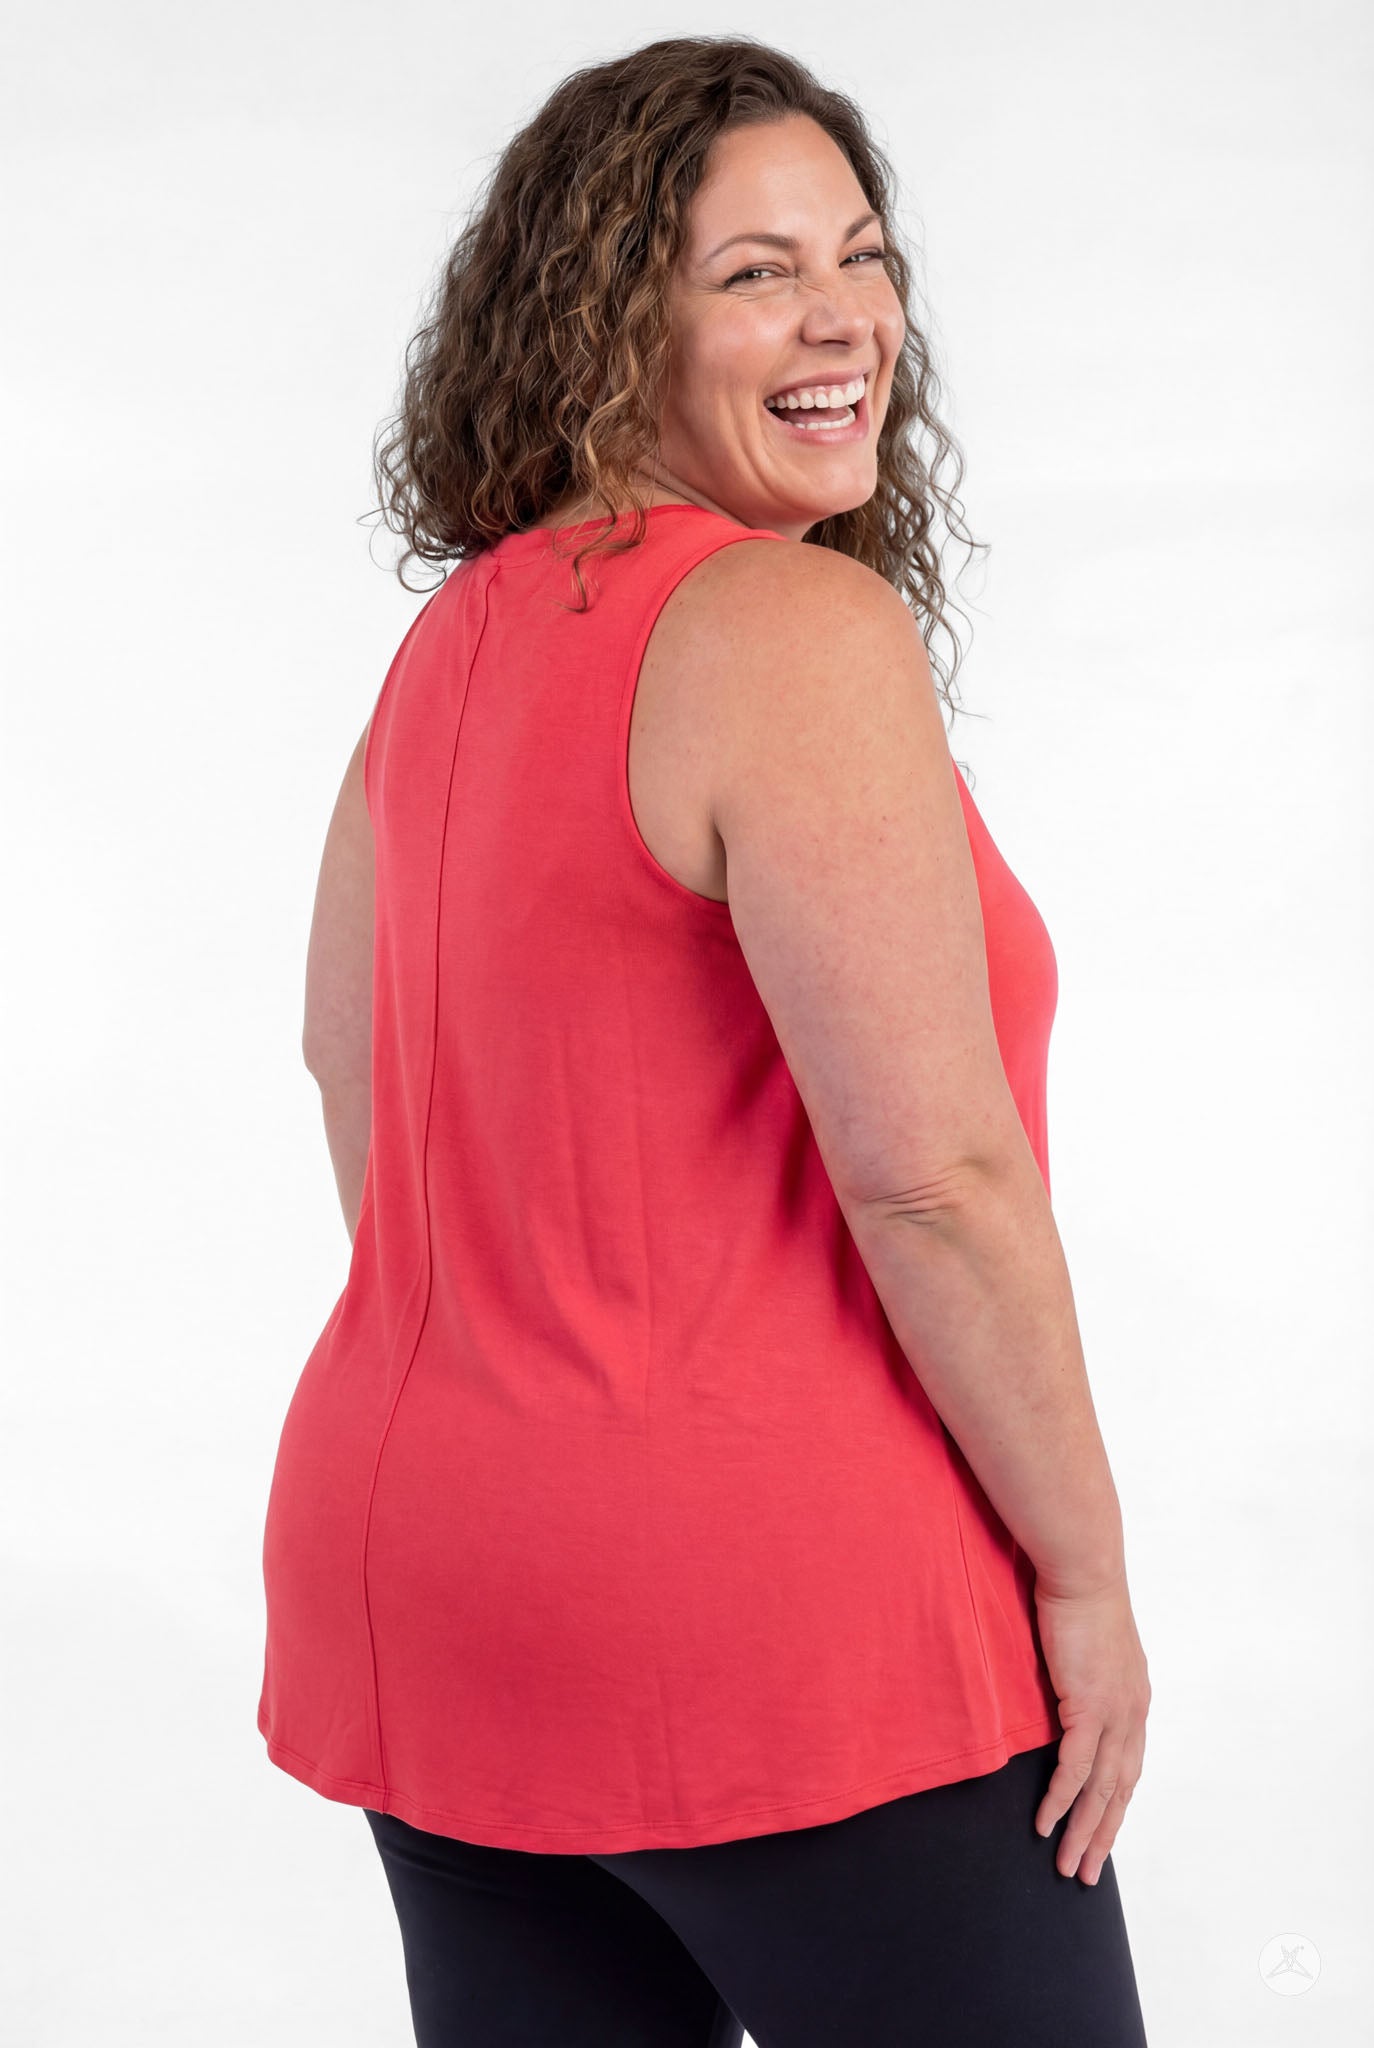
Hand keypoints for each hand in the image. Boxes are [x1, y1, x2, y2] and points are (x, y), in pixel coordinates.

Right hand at [1031, 1567, 1150, 1885]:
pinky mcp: (1089, 1707)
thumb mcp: (1088, 1645)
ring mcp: (1115, 1713)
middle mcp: (1133, 1714)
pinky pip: (1074, 1769)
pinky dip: (1060, 1800)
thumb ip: (1083, 1674)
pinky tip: (1046, 1824)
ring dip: (1083, 1831)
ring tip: (1068, 1866)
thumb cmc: (1079, 1595)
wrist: (1082, 1568)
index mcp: (1134, 1700)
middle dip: (1104, 1835)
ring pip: (1101, 1791)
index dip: (1115, 1806)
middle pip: (1121, 1791)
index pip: (1128, 1768)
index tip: (1101, 1835)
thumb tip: (1066, 1687)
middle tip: (1087, 1873)